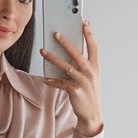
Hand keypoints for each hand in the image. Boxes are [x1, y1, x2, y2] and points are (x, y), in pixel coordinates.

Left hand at [40, 20, 102, 135]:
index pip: (93, 47)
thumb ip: (83, 65)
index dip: (89, 35)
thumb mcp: (90, 78)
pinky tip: (45, 78)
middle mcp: (90, 72)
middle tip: (55, 34)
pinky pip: (61, 83)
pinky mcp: (75, 91)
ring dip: (53, 58)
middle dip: (65, 42)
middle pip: (77, 53)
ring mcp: (83, 81)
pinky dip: (52, 81)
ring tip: (43, 51)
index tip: (85, 23)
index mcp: (95, 67)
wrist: (92, 115)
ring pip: (66, 66)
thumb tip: (69, 53)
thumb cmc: (89, 94)